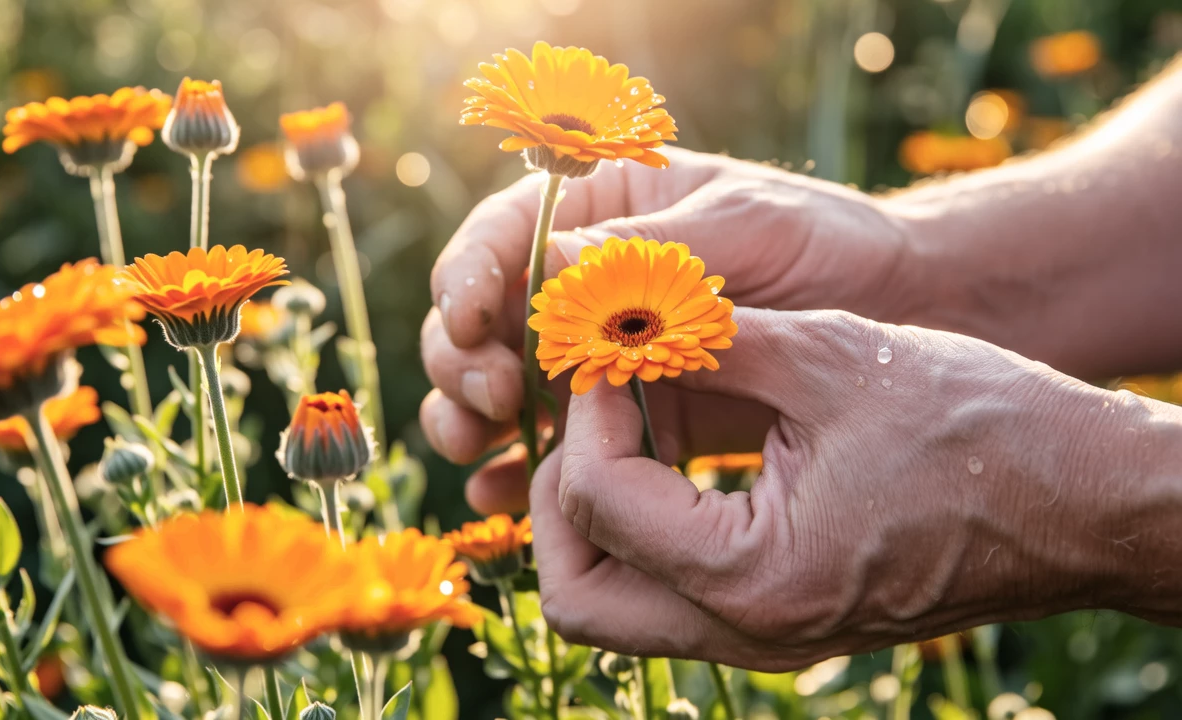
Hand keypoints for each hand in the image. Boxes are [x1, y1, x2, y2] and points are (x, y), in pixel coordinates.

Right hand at [422, 148, 915, 511]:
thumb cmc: (828, 243)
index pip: (502, 239)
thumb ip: (654, 252)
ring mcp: (602, 357)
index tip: (470, 321)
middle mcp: (585, 288)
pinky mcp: (630, 418)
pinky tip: (504, 496)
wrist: (899, 313)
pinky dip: (523, 471)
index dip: (467, 279)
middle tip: (495, 398)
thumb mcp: (748, 227)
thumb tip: (547, 261)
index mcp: (602, 214)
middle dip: (465, 361)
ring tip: (482, 452)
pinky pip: (558, 446)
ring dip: (473, 422)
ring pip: (502, 390)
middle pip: (483, 323)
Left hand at [530, 307, 1176, 668]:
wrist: (1083, 499)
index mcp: (755, 575)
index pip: (596, 503)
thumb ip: (706, 337)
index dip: (584, 411)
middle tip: (587, 409)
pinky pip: (673, 590)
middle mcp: (749, 629)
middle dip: (557, 496)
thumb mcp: (833, 357)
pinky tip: (671, 448)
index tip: (608, 348)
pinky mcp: (782, 616)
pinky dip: (647, 524)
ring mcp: (765, 635)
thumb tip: (612, 306)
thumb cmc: (980, 426)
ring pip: (617, 604)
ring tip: (623, 421)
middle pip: (578, 595)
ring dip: (596, 513)